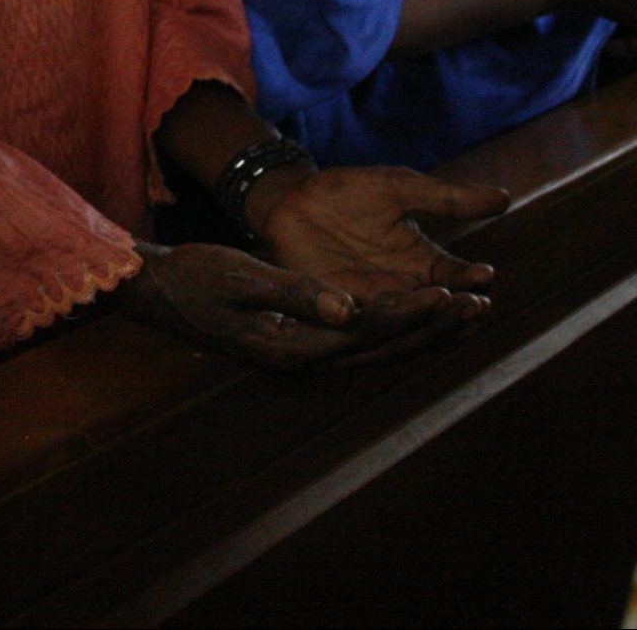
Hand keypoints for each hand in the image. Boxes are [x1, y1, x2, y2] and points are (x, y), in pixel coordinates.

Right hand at [117, 242, 484, 372]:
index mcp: (293, 344)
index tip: (451, 295)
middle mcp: (303, 358)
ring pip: (374, 352)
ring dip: (418, 336)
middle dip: (431, 331)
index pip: (370, 331)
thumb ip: (294, 293)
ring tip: (461, 318)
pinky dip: (391, 332)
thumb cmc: (195, 277)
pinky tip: (410, 320)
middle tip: (477, 308)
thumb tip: (348, 308)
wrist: (158, 291)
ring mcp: (299, 354)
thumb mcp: (241, 277)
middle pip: (382, 350)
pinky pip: (356, 344)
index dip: (413, 316)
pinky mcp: (296, 343)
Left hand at [252, 166, 507, 301]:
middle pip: (439, 311)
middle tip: (475, 306)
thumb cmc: (349, 192)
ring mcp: (371, 304)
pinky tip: (382, 309)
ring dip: (424, 321)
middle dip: (459, 311)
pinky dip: (371, 320)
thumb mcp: (400, 189)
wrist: (291, 199)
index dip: (473, 280)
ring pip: (405, 324)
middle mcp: (403, 291)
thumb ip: (447, 198)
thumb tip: (505, 197)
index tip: (486, 275)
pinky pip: (358, 322)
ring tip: (440, 309)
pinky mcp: (336, 308)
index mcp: (423, 264)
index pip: (458, 278)